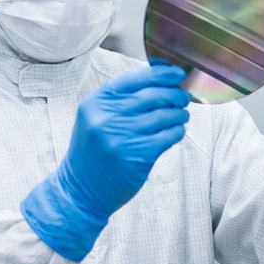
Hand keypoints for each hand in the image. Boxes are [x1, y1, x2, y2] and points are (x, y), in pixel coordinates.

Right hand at [22, 64, 190, 260]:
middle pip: (154, 94)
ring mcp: (123, 136)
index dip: (161, 73)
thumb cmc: (92, 152)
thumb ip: (119, 99)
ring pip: (165, 115)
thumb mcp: (94, 118)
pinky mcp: (138, 156)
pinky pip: (168, 136)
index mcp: (97, 102)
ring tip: (181, 115)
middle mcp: (108, 116)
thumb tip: (158, 80)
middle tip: (183, 97)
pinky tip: (176, 131)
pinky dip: (177, 131)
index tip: (176, 73)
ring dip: (179, 113)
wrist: (80, 190)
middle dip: (174, 93)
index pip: (135, 78)